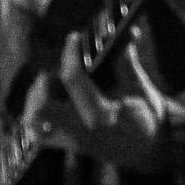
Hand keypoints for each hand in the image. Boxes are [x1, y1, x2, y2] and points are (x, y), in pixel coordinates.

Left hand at [22, 33, 170, 173]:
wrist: (150, 151)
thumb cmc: (147, 117)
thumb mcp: (140, 88)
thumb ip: (127, 63)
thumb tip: (125, 34)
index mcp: (103, 115)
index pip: (74, 79)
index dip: (71, 53)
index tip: (74, 37)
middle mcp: (83, 130)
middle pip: (41, 108)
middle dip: (42, 85)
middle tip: (55, 72)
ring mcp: (73, 141)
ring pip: (34, 123)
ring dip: (36, 100)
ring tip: (51, 85)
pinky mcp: (68, 145)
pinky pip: (40, 134)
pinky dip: (37, 116)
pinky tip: (50, 101)